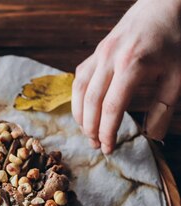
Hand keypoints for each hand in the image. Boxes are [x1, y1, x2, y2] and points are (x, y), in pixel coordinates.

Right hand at [72, 0, 180, 154]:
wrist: (163, 5)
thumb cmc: (173, 39)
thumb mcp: (176, 75)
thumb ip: (164, 107)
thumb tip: (153, 136)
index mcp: (132, 65)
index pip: (111, 108)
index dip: (107, 133)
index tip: (109, 148)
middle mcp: (110, 58)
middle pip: (91, 102)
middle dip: (91, 129)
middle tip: (96, 146)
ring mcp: (100, 53)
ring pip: (80, 91)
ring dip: (81, 116)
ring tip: (88, 132)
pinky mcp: (96, 52)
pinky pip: (80, 78)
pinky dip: (79, 98)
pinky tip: (85, 110)